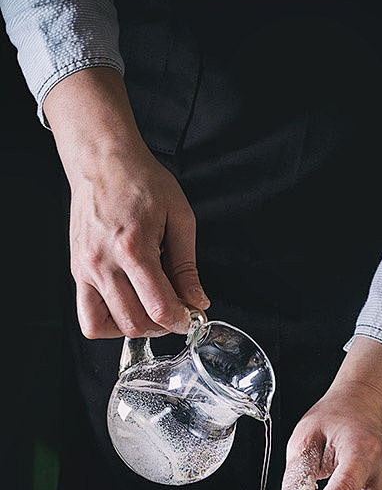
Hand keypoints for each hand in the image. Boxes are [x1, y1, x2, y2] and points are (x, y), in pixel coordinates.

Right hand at [44, 68, 209, 337]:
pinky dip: (110, 323)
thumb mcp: (178, 217)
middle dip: (162, 327)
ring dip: (136, 329)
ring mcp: (85, 270)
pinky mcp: (76, 272)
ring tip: (152, 311)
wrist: (101, 160)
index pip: (159, 307)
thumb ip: (187, 265)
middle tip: (176, 312)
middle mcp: (103, 263)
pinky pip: (88, 316)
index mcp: (133, 248)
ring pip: (108, 326)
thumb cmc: (140, 181)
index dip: (182, 321)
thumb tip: (197, 300)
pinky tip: (129, 307)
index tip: (193, 317)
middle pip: (134, 323)